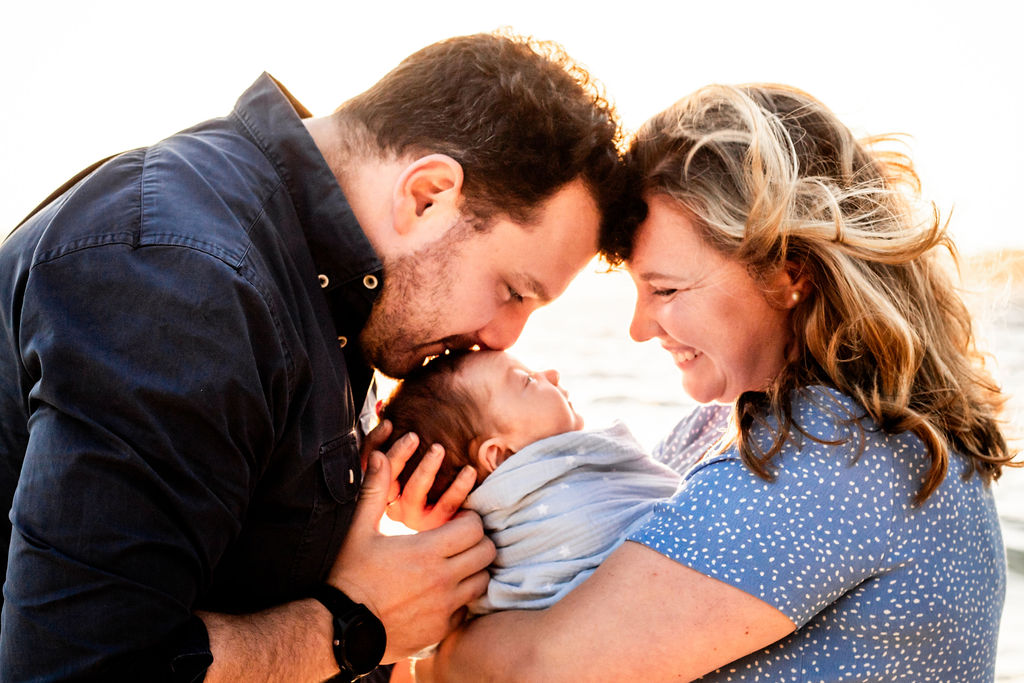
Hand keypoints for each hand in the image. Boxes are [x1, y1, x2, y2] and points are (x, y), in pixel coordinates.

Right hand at [329, 450, 494, 660]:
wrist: (341, 628)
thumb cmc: (349, 575)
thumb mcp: (359, 530)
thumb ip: (375, 491)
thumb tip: (378, 455)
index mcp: (427, 550)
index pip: (475, 528)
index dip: (470, 520)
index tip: (457, 521)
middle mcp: (442, 579)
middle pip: (486, 553)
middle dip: (477, 542)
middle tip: (460, 541)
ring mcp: (444, 607)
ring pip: (483, 582)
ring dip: (474, 570)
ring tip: (455, 566)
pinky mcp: (441, 630)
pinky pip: (467, 610)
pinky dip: (462, 600)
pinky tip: (443, 594)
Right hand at [368, 420, 477, 531]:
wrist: (449, 532)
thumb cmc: (429, 480)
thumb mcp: (409, 456)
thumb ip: (393, 438)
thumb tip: (383, 406)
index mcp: (382, 488)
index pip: (369, 463)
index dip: (376, 442)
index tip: (389, 423)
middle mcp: (395, 506)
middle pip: (388, 479)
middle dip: (398, 456)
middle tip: (413, 436)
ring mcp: (415, 519)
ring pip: (415, 493)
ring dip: (426, 469)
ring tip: (439, 449)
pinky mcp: (438, 527)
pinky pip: (447, 507)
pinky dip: (458, 488)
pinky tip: (469, 470)